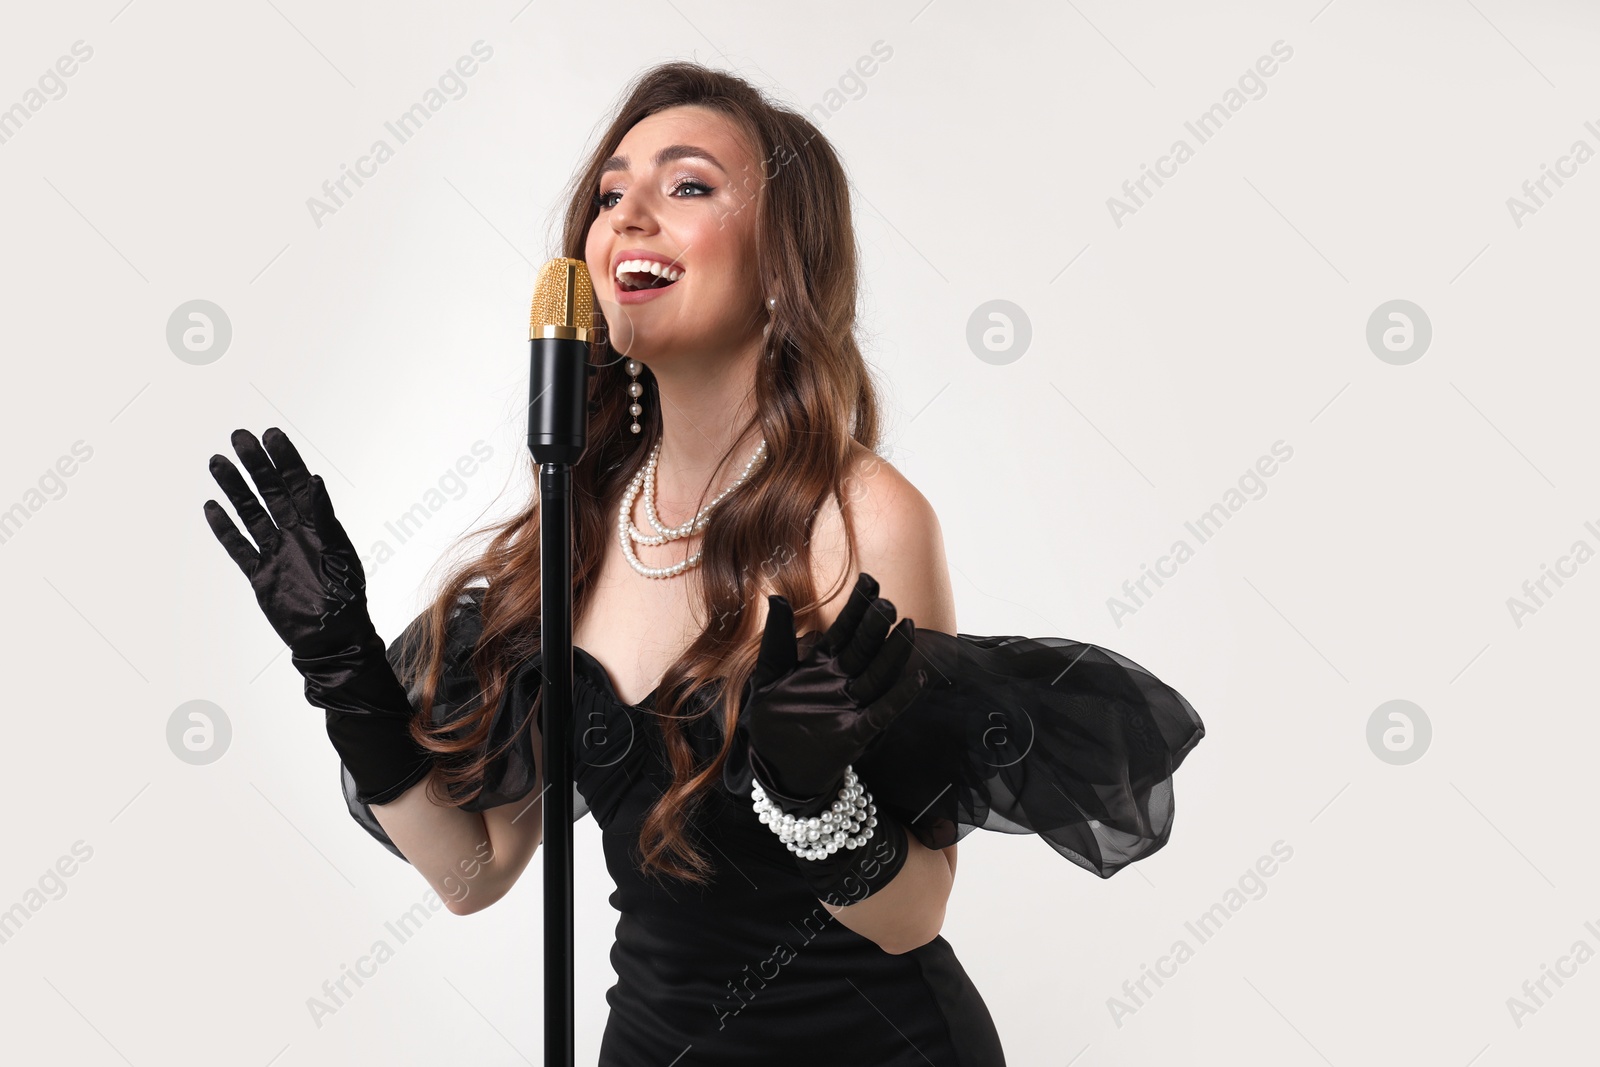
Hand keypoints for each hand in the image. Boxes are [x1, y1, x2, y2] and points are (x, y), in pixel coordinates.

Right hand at [203, 427, 376, 659]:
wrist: (333, 638)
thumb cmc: (346, 597)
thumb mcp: (339, 552)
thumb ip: (323, 516)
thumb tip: (314, 480)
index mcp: (317, 524)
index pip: (297, 483)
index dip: (285, 458)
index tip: (270, 433)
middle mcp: (294, 533)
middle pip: (269, 491)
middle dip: (256, 464)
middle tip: (238, 436)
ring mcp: (275, 552)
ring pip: (250, 513)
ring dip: (234, 488)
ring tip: (217, 462)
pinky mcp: (260, 575)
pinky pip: (239, 547)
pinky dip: (225, 528)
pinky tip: (212, 507)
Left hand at [743, 572, 928, 807]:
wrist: (774, 767)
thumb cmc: (772, 718)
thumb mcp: (767, 675)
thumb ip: (776, 638)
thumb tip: (778, 596)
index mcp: (821, 663)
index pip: (843, 629)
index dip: (856, 607)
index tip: (870, 581)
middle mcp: (841, 680)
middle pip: (862, 648)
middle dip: (874, 625)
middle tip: (886, 602)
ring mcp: (850, 705)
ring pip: (877, 675)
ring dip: (893, 653)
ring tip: (907, 626)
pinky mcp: (855, 733)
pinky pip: (881, 713)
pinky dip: (900, 697)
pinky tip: (919, 678)